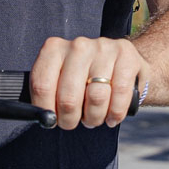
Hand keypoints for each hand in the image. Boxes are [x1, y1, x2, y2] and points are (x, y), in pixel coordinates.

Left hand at [30, 37, 148, 128]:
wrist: (122, 62)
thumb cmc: (85, 77)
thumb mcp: (61, 79)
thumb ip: (48, 94)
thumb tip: (43, 118)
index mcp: (54, 49)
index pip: (42, 85)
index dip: (46, 110)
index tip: (52, 120)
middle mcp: (78, 46)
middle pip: (68, 97)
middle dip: (70, 119)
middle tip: (72, 123)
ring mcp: (103, 49)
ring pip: (96, 97)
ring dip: (94, 118)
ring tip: (93, 118)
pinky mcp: (126, 56)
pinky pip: (119, 94)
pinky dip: (115, 113)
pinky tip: (112, 117)